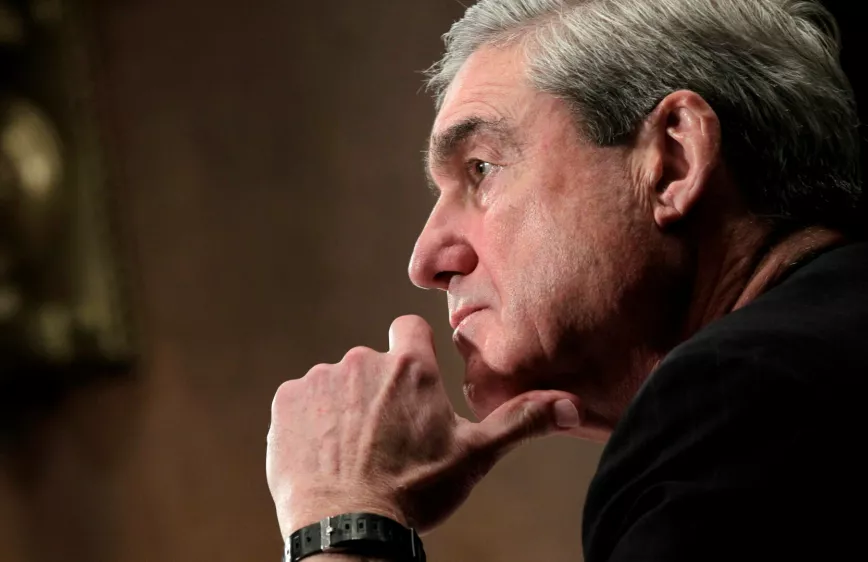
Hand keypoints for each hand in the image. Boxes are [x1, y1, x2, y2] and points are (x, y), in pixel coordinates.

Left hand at [266, 315, 582, 536]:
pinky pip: (300, 401)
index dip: (412, 352)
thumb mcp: (476, 456)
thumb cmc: (415, 491)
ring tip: (354, 453)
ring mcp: (321, 379)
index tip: (413, 384)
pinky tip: (324, 455)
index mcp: (410, 367)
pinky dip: (309, 422)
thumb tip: (572, 404)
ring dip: (342, 408)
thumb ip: (520, 420)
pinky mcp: (287, 402)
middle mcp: (363, 361)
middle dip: (377, 392)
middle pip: (372, 364)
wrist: (349, 527)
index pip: (410, 329)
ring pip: (335, 384)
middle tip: (386, 439)